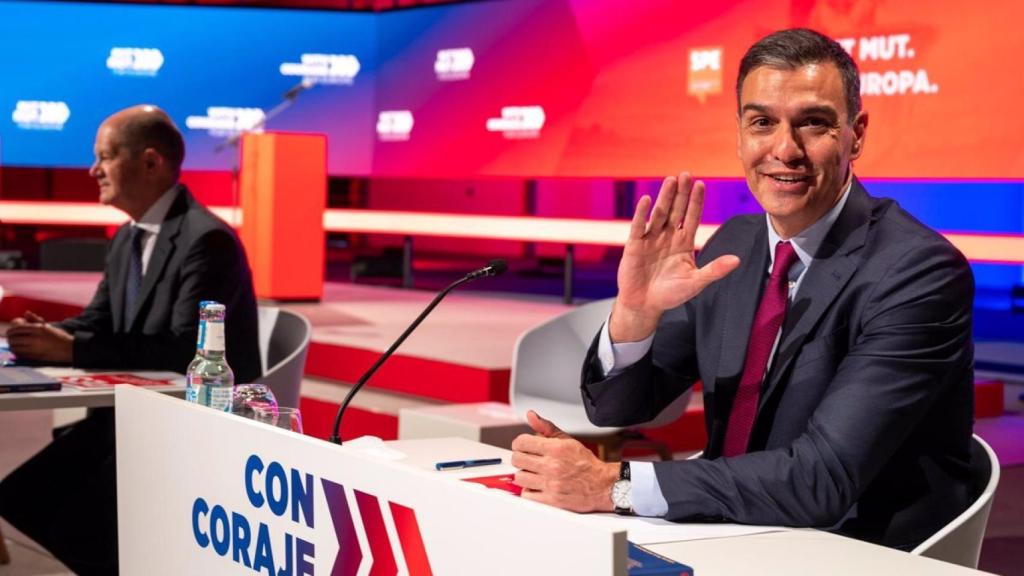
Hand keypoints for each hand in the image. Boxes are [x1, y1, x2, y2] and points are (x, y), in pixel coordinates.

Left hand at [6, 311, 72, 363]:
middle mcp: (35, 338)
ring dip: (12, 346)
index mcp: (38, 329)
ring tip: (13, 345)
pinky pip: (21, 355)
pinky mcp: (36, 356)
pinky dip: (17, 353)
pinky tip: (18, 351)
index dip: (11, 331)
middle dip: (10, 339)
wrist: (70, 348)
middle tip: (10, 339)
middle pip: (15, 339)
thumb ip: (35, 319)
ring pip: (16, 348)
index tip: (9, 332)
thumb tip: (25, 313)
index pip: (18, 329)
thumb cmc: (59, 336)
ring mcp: (35, 348)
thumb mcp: (47, 326)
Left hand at [511, 411, 619, 512]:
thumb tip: (531, 416)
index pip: (521, 442)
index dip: (519, 444)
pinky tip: (537, 486)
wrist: (603, 485)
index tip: (523, 447)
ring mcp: (551, 484)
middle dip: (520, 458)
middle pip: (517, 459)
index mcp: (556, 448)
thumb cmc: (585, 463)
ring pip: (519, 477)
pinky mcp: (552, 500)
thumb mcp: (567, 440)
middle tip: (528, 460)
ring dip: (524, 475)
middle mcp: (552, 465)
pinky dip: (529, 491)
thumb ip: (546, 427)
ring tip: (534, 474)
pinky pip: (526, 494)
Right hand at [610, 173, 739, 341]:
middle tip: (685, 174)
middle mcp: (667, 237)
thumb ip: (714, 270)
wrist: (645, 305)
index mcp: (683, 243)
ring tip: (670, 180)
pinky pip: (638, 226)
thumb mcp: (696, 282)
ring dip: (665, 198)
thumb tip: (737, 260)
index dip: (696, 202)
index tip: (701, 185)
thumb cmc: (671, 294)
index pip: (691, 217)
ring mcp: (650, 239)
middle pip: (676, 210)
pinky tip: (646, 200)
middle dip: (681, 193)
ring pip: (659, 214)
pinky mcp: (634, 245)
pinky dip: (641, 214)